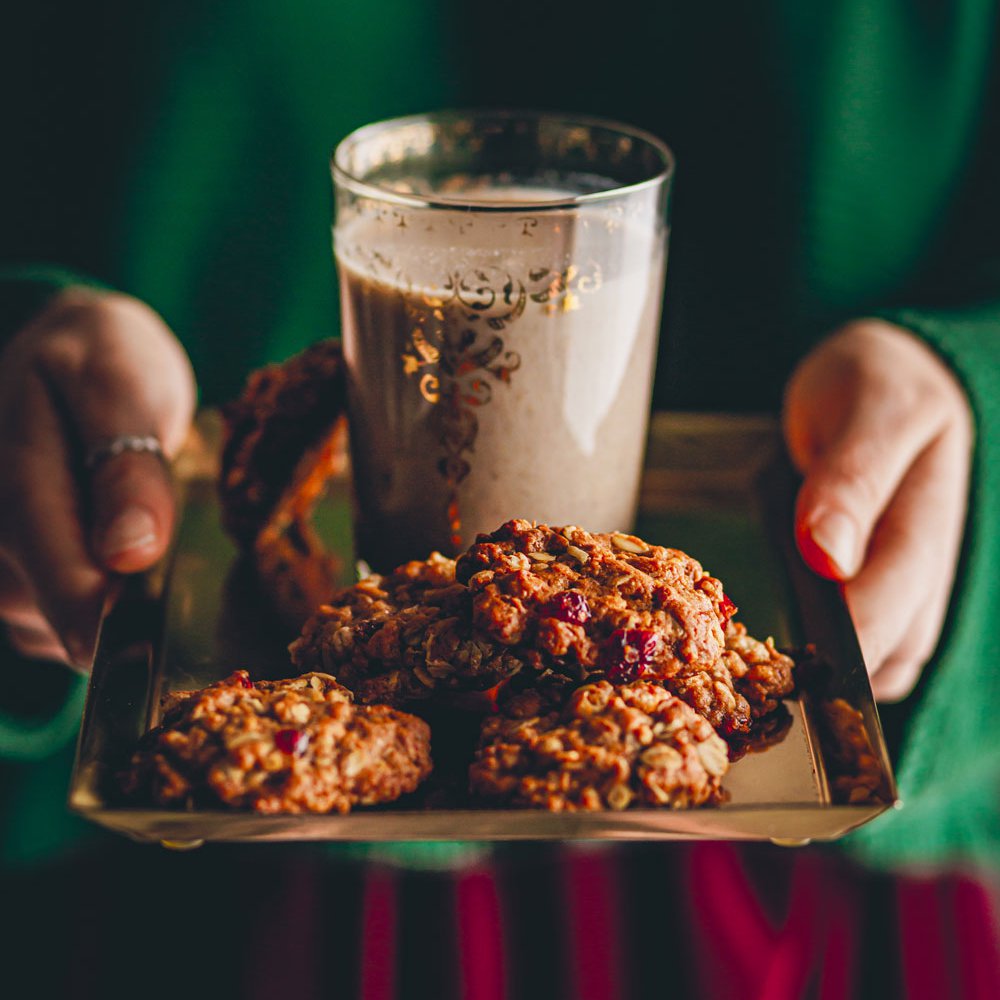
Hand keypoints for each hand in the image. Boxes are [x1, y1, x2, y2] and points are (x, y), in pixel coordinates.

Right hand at [0, 289, 195, 667]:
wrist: (64, 348)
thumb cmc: (101, 359)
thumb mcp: (123, 385)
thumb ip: (128, 467)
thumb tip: (131, 552)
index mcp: (10, 478)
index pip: (54, 576)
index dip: (103, 619)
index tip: (141, 639)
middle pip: (53, 612)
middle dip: (120, 604)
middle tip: (163, 548)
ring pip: (52, 625)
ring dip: (109, 603)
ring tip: (135, 535)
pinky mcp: (9, 573)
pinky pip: (55, 621)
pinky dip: (97, 603)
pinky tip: (114, 555)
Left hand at [783, 319, 973, 700]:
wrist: (883, 376)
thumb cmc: (875, 382)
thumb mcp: (868, 409)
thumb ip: (851, 479)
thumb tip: (827, 556)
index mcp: (930, 511)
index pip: (901, 592)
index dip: (857, 638)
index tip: (810, 662)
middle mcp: (928, 558)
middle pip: (900, 642)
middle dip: (844, 669)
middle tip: (774, 675)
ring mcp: (909, 575)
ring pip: (889, 653)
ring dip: (842, 671)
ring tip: (777, 668)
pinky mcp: (880, 581)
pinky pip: (865, 637)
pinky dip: (835, 654)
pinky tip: (794, 649)